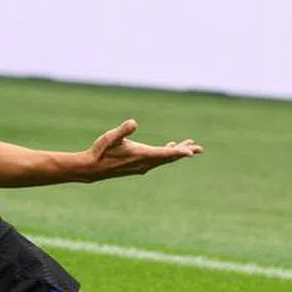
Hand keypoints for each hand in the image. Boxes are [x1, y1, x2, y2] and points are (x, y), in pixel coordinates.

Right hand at [83, 120, 201, 181]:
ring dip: (177, 152)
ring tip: (190, 147)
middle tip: (199, 148)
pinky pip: (158, 159)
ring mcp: (143, 165)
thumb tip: (133, 122)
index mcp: (141, 155)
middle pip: (169, 157)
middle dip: (184, 152)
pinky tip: (170, 147)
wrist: (92, 169)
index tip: (192, 152)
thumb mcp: (110, 137)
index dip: (179, 152)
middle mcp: (145, 163)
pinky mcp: (139, 165)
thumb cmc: (100, 151)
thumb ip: (122, 130)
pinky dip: (168, 153)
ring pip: (165, 159)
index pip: (164, 154)